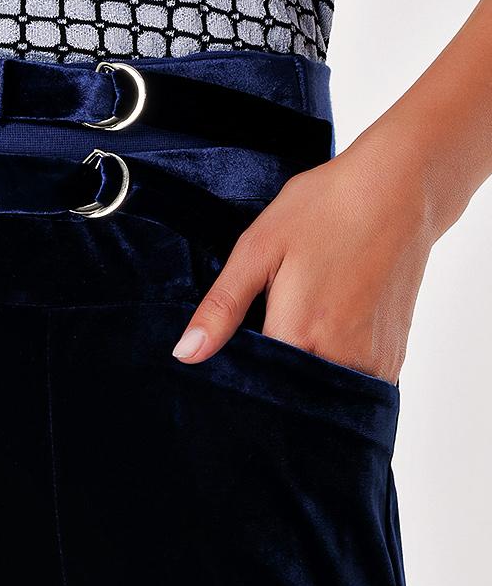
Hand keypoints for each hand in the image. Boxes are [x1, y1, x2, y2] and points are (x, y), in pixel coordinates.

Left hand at [170, 127, 438, 384]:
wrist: (401, 188)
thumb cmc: (325, 209)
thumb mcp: (258, 249)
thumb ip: (222, 308)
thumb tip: (184, 355)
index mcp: (299, 335)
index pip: (254, 386)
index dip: (238, 377)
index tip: (232, 357)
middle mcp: (340, 360)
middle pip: (289, 398)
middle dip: (271, 383)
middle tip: (270, 331)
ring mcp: (372, 364)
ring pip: (321, 396)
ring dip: (303, 380)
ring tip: (301, 328)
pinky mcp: (392, 360)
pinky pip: (352, 387)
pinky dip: (333, 371)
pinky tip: (327, 335)